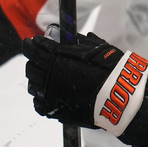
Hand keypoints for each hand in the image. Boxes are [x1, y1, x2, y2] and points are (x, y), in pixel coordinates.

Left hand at [23, 31, 147, 135]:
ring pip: (33, 85)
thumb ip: (80, 41)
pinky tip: (48, 94)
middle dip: (34, 61)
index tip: (31, 42)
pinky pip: (38, 103)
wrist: (117, 96)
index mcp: (56, 57)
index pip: (33, 48)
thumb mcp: (96, 48)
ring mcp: (49, 93)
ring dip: (37, 80)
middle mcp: (48, 75)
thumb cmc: (109, 70)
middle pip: (30, 67)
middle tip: (40, 59)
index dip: (31, 44)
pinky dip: (41, 97)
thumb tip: (72, 37)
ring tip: (45, 78)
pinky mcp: (53, 109)